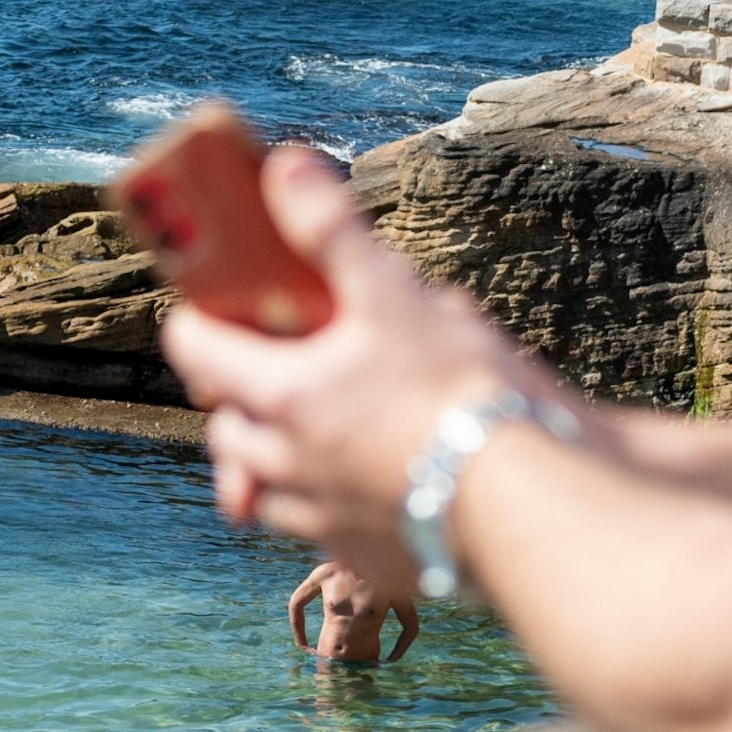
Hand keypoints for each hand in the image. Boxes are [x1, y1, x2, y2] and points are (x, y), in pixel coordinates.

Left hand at [161, 148, 563, 600]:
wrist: (535, 508)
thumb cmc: (466, 394)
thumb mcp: (397, 296)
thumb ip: (333, 232)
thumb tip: (284, 167)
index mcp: (279, 398)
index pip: (196, 350)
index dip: (199, 323)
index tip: (216, 311)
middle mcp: (284, 468)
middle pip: (228, 429)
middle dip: (238, 400)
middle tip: (269, 375)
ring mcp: (322, 523)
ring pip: (268, 492)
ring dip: (278, 463)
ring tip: (313, 439)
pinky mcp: (369, 564)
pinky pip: (327, 536)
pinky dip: (333, 511)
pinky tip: (367, 492)